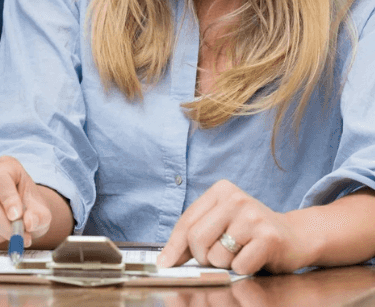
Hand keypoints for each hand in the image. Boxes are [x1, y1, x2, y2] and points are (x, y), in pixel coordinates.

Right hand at [0, 155, 59, 248]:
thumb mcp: (41, 212)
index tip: (17, 217)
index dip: (7, 198)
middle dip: (3, 227)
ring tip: (7, 236)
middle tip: (19, 238)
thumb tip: (29, 222)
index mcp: (5, 166)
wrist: (18, 216)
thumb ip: (39, 216)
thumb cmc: (28, 208)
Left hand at [157, 179, 311, 274]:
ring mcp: (253, 216)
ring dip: (224, 264)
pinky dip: (242, 269)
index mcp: (220, 191)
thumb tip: (166, 259)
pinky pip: (239, 266)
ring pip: (216, 255)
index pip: (186, 221)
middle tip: (216, 258)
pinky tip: (253, 258)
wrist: (296, 237)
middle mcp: (236, 199)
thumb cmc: (251, 233)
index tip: (165, 263)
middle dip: (202, 257)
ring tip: (240, 253)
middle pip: (196, 238)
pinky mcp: (268, 237)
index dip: (174, 246)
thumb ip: (193, 236)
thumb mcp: (220, 224)